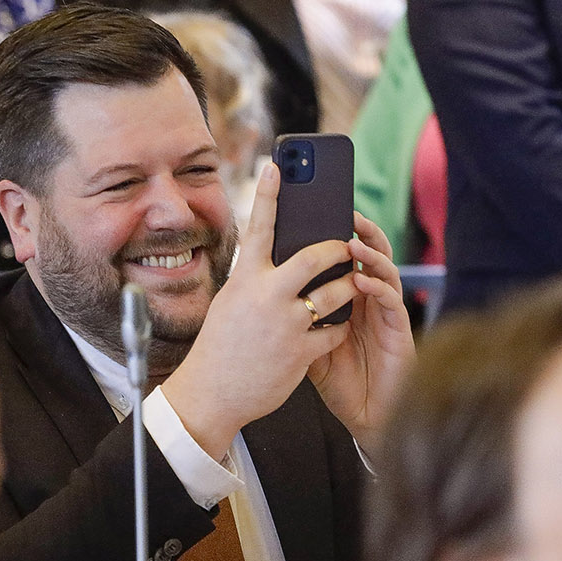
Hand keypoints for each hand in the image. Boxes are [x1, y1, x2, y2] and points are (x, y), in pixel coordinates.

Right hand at [161, 163, 359, 460]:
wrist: (211, 394)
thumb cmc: (221, 345)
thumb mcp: (231, 301)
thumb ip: (256, 278)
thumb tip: (278, 255)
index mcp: (244, 279)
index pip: (258, 227)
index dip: (268, 194)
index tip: (277, 166)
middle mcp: (265, 296)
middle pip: (315, 256)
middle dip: (337, 248)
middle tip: (345, 246)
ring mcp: (285, 324)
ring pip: (335, 293)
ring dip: (348, 287)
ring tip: (350, 285)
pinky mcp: (301, 352)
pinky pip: (336, 330)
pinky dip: (340, 326)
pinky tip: (337, 326)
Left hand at [307, 212, 413, 458]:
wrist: (364, 417)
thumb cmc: (338, 379)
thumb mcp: (309, 341)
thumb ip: (298, 313)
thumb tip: (265, 284)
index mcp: (349, 297)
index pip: (345, 258)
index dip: (336, 234)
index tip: (321, 211)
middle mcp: (370, 300)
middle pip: (370, 255)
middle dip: (361, 231)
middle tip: (347, 213)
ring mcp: (386, 313)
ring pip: (384, 271)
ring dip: (371, 255)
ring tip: (353, 243)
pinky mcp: (399, 331)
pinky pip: (391, 302)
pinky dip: (378, 288)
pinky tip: (363, 281)